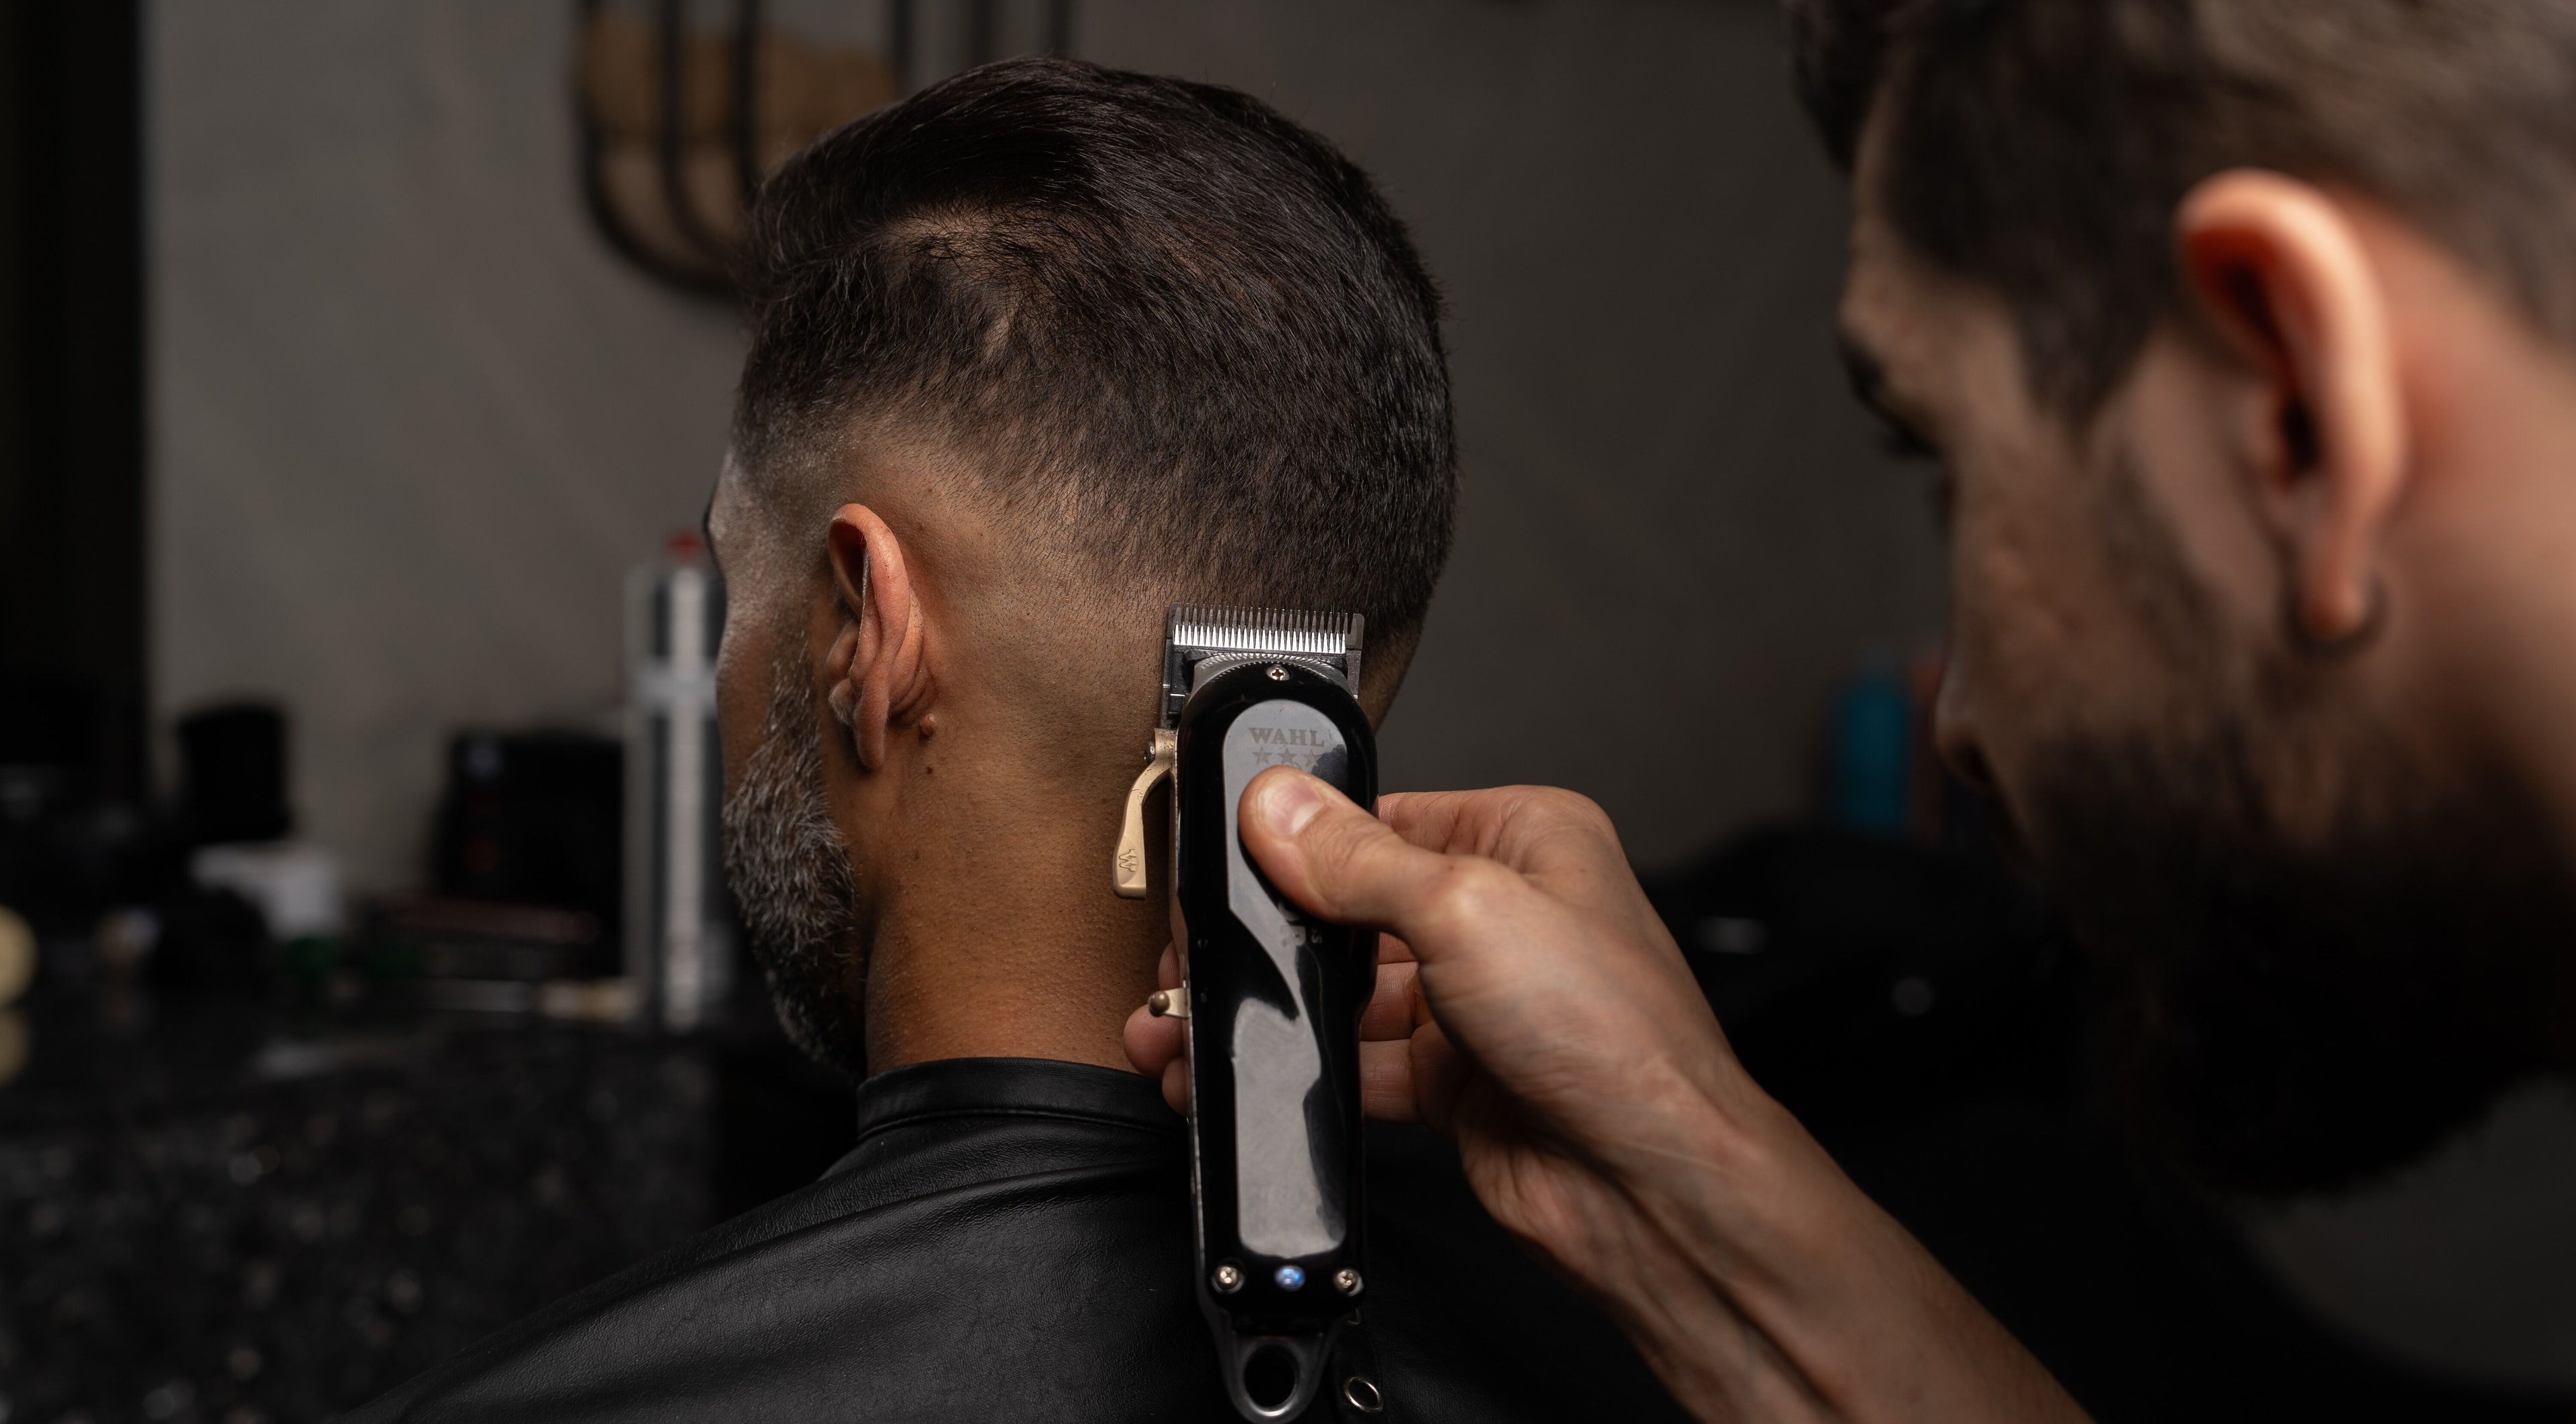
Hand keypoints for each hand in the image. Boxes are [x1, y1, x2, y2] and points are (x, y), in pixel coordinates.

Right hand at [1124, 770, 2086, 1423]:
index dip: (1302, 841)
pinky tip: (1241, 1074)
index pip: (1385, 817)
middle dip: (1274, 935)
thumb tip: (1277, 804)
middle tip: (1195, 954)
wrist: (1647, 1185)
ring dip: (1275, 1009)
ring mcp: (1478, 1000)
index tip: (1229, 861)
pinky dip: (1300, 1070)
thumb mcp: (1465, 909)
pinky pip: (1358, 1063)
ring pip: (1347, 992)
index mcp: (1526, 839)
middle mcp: (1504, 913)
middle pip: (1355, 907)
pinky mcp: (1456, 1079)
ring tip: (1190, 1022)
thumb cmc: (1613, 1035)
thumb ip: (1355, 860)